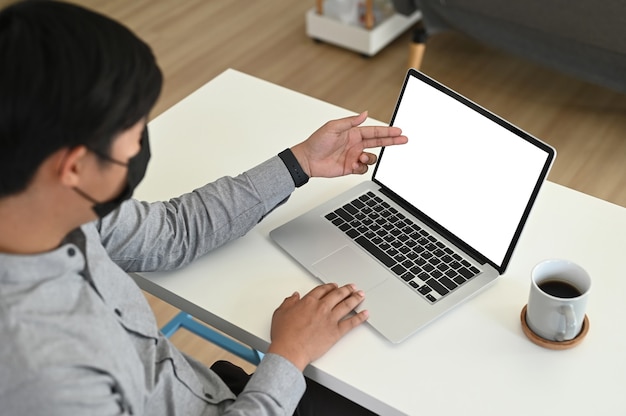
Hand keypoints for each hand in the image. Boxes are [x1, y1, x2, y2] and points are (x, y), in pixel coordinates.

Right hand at [267, 283, 368, 370]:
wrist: (290, 350)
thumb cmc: (284, 335)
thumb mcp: (280, 313)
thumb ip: (288, 303)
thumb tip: (293, 297)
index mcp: (308, 302)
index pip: (322, 289)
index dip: (330, 286)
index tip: (334, 286)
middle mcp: (321, 308)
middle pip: (337, 294)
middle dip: (346, 289)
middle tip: (352, 287)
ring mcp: (330, 319)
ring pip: (346, 305)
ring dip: (355, 298)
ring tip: (360, 295)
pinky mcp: (336, 332)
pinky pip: (351, 323)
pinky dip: (360, 317)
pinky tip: (365, 313)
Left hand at [290, 111, 407, 177]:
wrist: (307, 160)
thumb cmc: (316, 142)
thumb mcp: (333, 127)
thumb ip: (350, 122)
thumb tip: (364, 113)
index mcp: (353, 133)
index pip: (374, 131)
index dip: (387, 131)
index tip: (398, 131)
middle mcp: (355, 144)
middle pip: (378, 142)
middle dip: (391, 141)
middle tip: (403, 140)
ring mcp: (354, 156)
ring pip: (372, 157)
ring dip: (370, 157)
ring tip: (361, 157)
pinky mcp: (350, 167)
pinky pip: (363, 169)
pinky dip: (362, 167)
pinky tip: (354, 165)